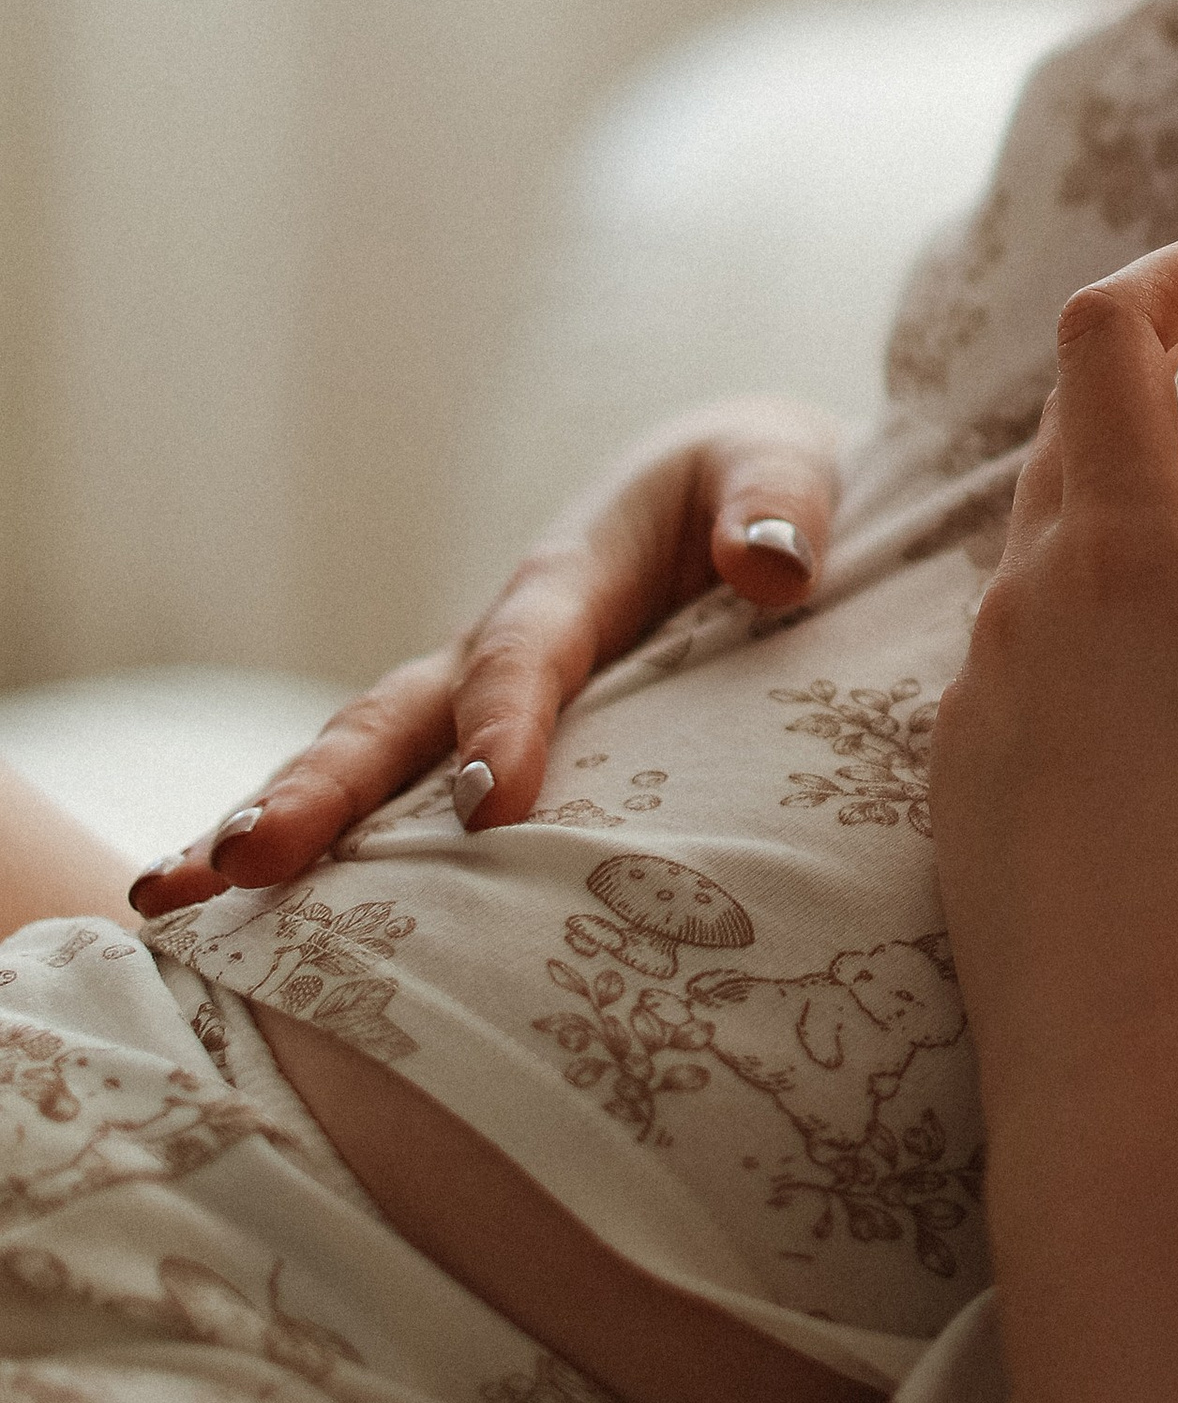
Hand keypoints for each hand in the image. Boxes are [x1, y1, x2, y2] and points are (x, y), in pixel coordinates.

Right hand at [127, 397, 849, 914]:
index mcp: (571, 577)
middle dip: (318, 790)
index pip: (527, 653)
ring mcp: (476, 705)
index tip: (489, 807)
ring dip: (273, 827)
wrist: (747, 499)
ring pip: (364, 766)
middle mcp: (499, 647)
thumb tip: (773, 565)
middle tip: (241, 864)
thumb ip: (778, 503)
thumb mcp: (781, 463)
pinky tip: (234, 938)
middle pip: (394, 718)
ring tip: (171, 902)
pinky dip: (320, 871)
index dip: (503, 721)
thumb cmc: (765, 487)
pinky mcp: (483, 754)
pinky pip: (395, 813)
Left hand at [931, 237, 1177, 1125]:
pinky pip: (1022, 668)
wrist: (1134, 1127)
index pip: (1111, 329)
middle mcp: (1016, 618)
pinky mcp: (962, 809)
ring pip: (1037, 557)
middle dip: (1175, 384)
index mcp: (1114, 561)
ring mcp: (973, 718)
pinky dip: (1093, 633)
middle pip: (1070, 431)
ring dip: (1127, 514)